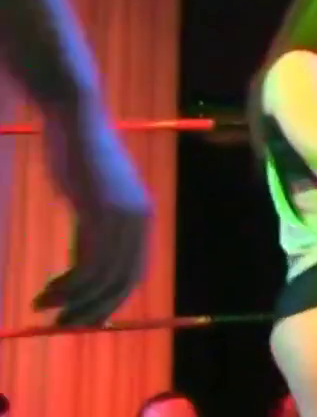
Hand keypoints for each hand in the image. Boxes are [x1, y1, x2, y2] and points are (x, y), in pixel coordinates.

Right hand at [38, 103, 152, 326]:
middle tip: (64, 326)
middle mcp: (139, 220)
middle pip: (123, 282)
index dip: (112, 300)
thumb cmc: (80, 156)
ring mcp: (121, 216)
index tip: (85, 316)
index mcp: (143, 218)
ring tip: (44, 309)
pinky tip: (46, 292)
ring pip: (103, 279)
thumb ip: (96, 230)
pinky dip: (67, 287)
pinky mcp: (99, 212)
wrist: (76, 120)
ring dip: (73, 302)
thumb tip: (84, 268)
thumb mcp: (93, 199)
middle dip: (94, 310)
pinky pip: (87, 265)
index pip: (135, 273)